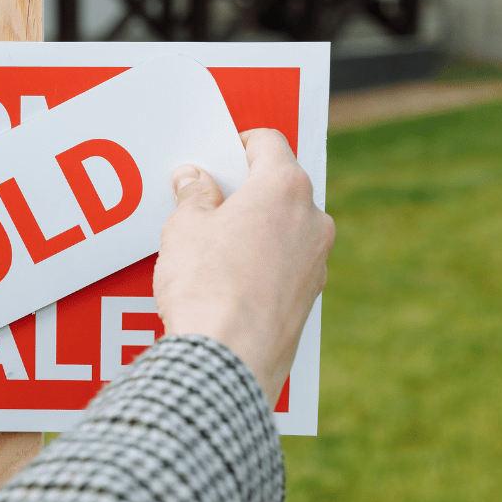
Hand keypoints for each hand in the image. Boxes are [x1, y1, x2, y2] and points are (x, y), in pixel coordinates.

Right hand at [153, 128, 334, 402]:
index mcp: (285, 187)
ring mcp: (316, 262)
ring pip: (285, 229)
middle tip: (205, 203)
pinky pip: (285, 266)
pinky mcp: (309, 299)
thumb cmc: (207, 286)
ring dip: (255, 230)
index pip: (268, 143)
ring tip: (211, 249)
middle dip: (245, 191)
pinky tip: (227, 282)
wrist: (228, 358)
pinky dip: (262, 265)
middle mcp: (312, 220)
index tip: (216, 158)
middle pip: (279, 187)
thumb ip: (193, 195)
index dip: (237, 144)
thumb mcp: (185, 228)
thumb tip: (194, 179)